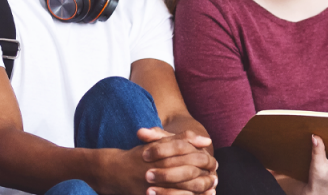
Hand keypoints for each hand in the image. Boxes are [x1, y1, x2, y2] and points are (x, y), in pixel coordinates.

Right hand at [100, 128, 216, 194]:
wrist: (113, 170)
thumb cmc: (141, 154)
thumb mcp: (160, 142)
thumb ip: (184, 138)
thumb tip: (207, 140)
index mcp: (164, 153)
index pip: (192, 155)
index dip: (205, 159)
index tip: (213, 163)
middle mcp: (160, 168)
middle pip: (190, 172)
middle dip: (206, 176)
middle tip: (214, 178)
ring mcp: (155, 184)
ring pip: (184, 188)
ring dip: (200, 188)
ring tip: (210, 188)